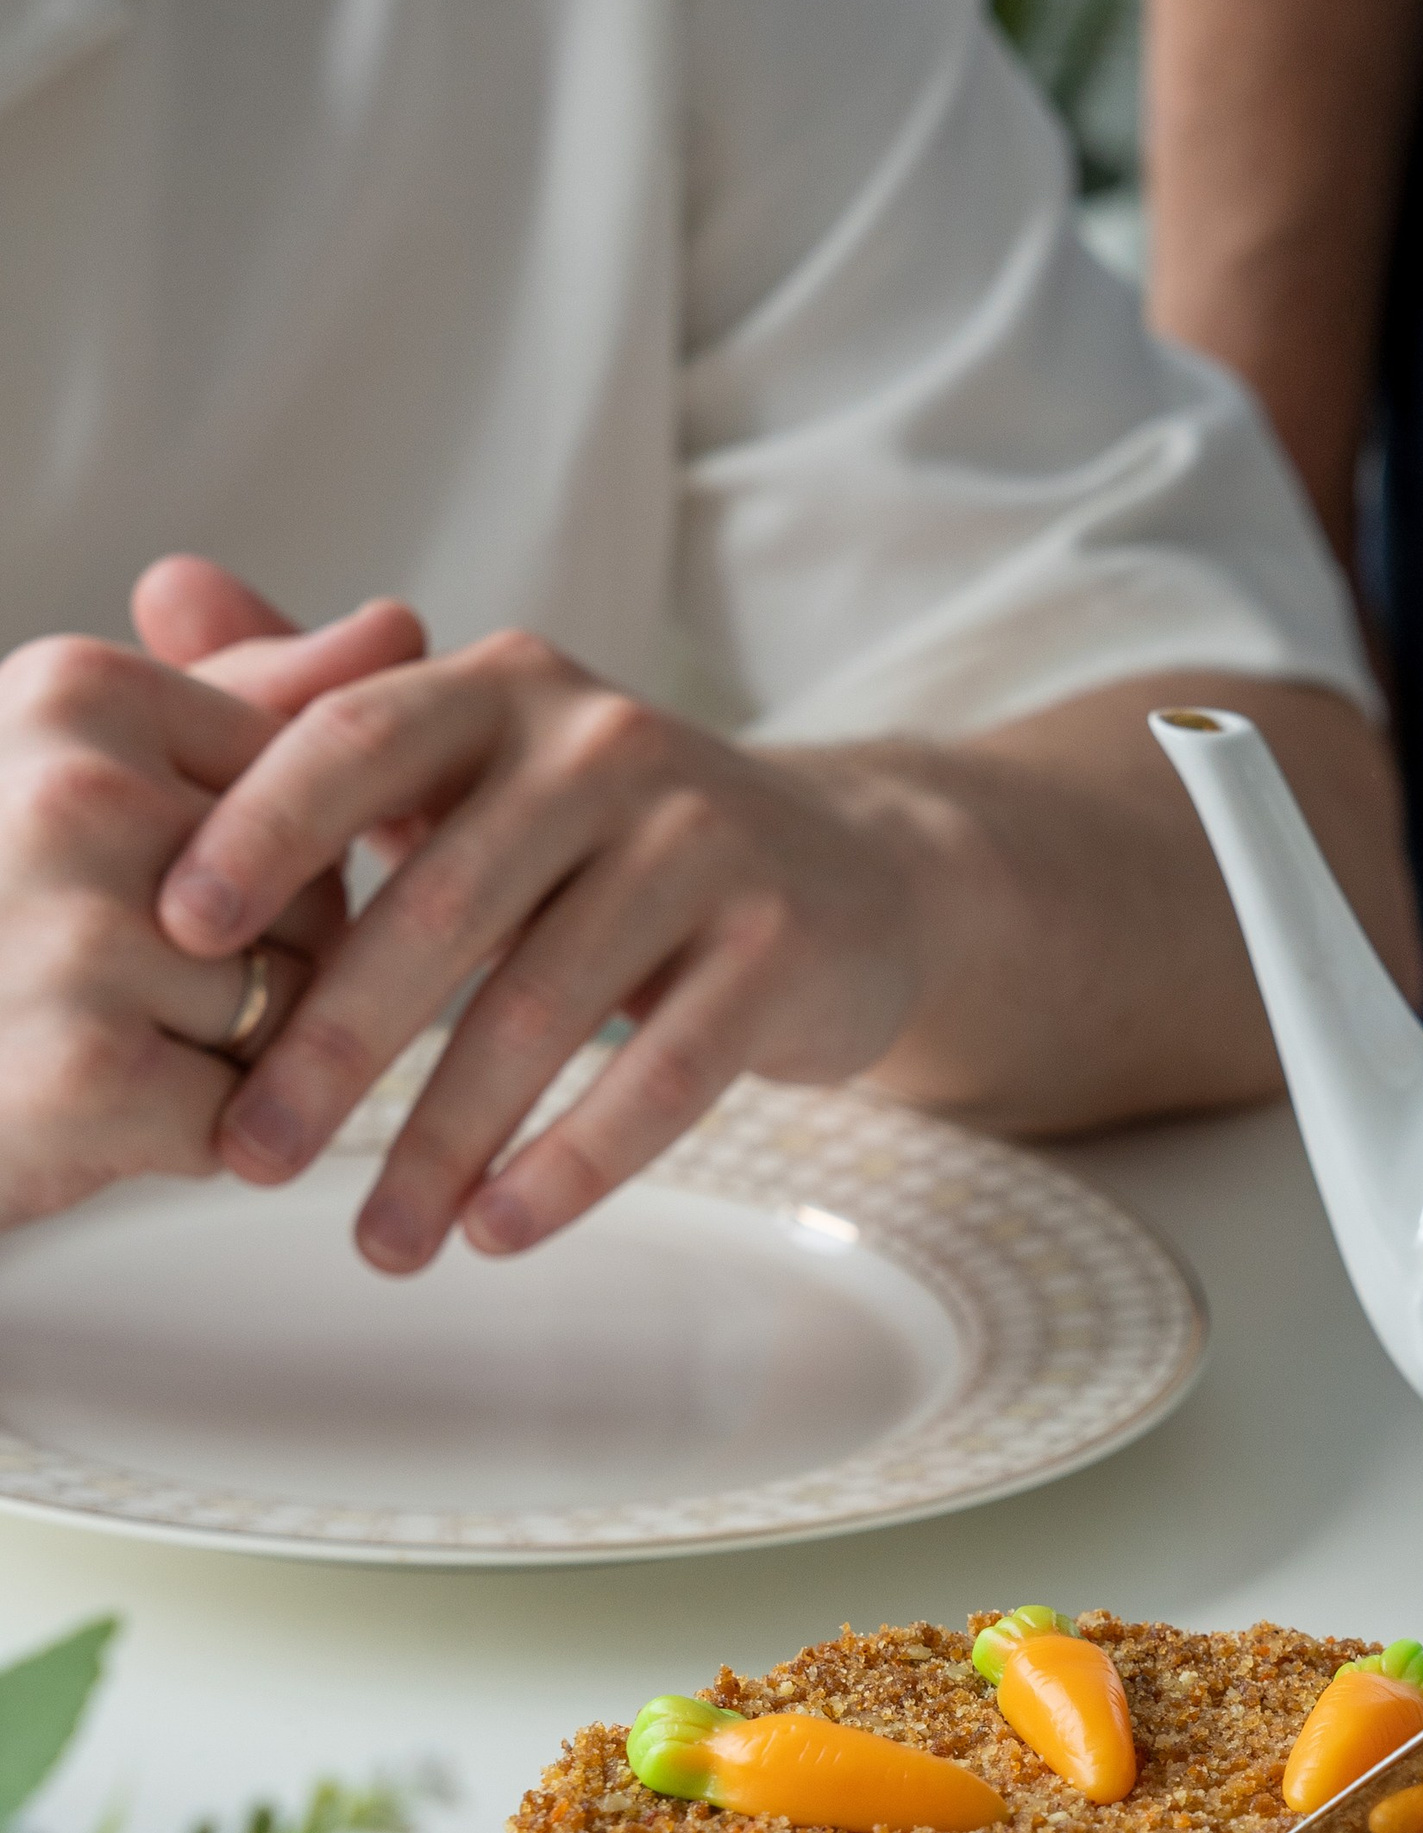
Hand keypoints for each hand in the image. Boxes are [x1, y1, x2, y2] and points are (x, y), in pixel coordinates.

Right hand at [0, 576, 423, 1226]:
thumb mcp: (87, 764)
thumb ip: (250, 700)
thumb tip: (403, 626)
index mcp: (79, 692)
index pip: (310, 797)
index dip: (265, 876)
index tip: (145, 888)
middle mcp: (76, 794)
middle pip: (316, 909)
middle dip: (253, 972)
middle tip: (101, 980)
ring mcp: (80, 931)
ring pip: (294, 1018)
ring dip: (223, 1061)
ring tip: (90, 1038)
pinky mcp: (88, 1073)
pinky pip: (247, 1118)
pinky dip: (187, 1138)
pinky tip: (88, 1111)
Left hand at [154, 626, 926, 1273]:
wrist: (855, 877)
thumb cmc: (619, 835)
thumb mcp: (478, 754)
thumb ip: (322, 698)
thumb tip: (157, 591)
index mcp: (503, 690)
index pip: (357, 742)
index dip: (262, 833)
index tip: (180, 940)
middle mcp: (605, 744)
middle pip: (441, 904)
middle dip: (333, 1047)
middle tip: (254, 1157)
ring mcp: (703, 841)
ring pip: (544, 1007)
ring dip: (447, 1141)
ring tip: (382, 1241)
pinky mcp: (779, 944)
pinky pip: (662, 1072)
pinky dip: (574, 1163)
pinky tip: (502, 1230)